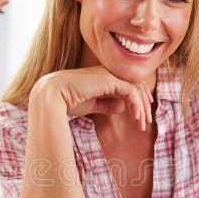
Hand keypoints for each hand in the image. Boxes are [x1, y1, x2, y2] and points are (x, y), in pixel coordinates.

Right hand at [31, 67, 153, 130]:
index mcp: (103, 77)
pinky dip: (136, 105)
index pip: (128, 85)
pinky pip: (130, 92)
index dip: (138, 99)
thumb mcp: (91, 105)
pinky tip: (136, 118)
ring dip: (141, 108)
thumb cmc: (67, 101)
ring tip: (142, 124)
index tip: (141, 116)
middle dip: (143, 105)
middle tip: (146, 123)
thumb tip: (121, 107)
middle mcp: (108, 73)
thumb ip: (106, 105)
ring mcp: (109, 74)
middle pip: (135, 86)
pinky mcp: (110, 79)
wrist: (53, 96)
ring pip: (135, 89)